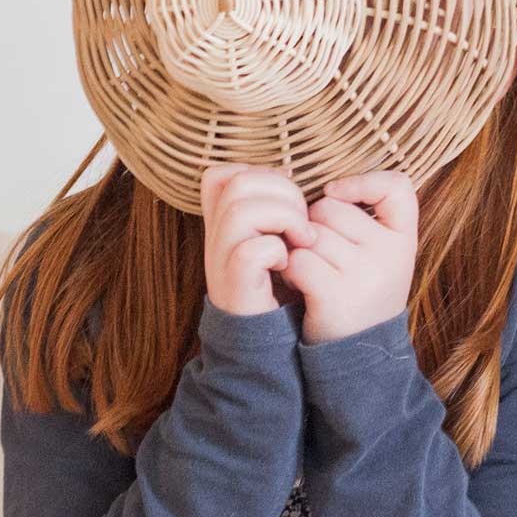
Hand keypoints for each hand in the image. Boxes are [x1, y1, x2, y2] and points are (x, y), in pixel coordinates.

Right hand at [200, 164, 313, 318]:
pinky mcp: (234, 286)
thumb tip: (286, 171)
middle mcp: (214, 238)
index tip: (286, 199)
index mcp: (221, 224)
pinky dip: (276, 251)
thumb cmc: (277, 288)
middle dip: (281, 192)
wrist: (265, 345)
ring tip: (301, 240)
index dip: (258, 174)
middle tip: (301, 223)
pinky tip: (287, 266)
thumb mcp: (272, 239)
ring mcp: (220, 261)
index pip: (221, 174)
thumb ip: (271, 208)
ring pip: (241, 211)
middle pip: (237, 183)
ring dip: (283, 217)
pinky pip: (251, 251)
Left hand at [281, 171, 417, 344]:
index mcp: (404, 241)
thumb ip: (369, 220)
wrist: (357, 359)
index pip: (397, 187)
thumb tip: (328, 188)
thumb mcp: (382, 258)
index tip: (338, 194)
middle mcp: (391, 255)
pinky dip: (290, 271)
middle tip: (321, 258)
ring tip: (310, 275)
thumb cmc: (360, 296)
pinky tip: (300, 286)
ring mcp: (366, 275)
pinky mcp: (336, 295)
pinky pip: (298, 259)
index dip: (363, 182)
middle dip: (314, 227)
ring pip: (309, 233)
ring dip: (298, 250)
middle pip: (330, 208)